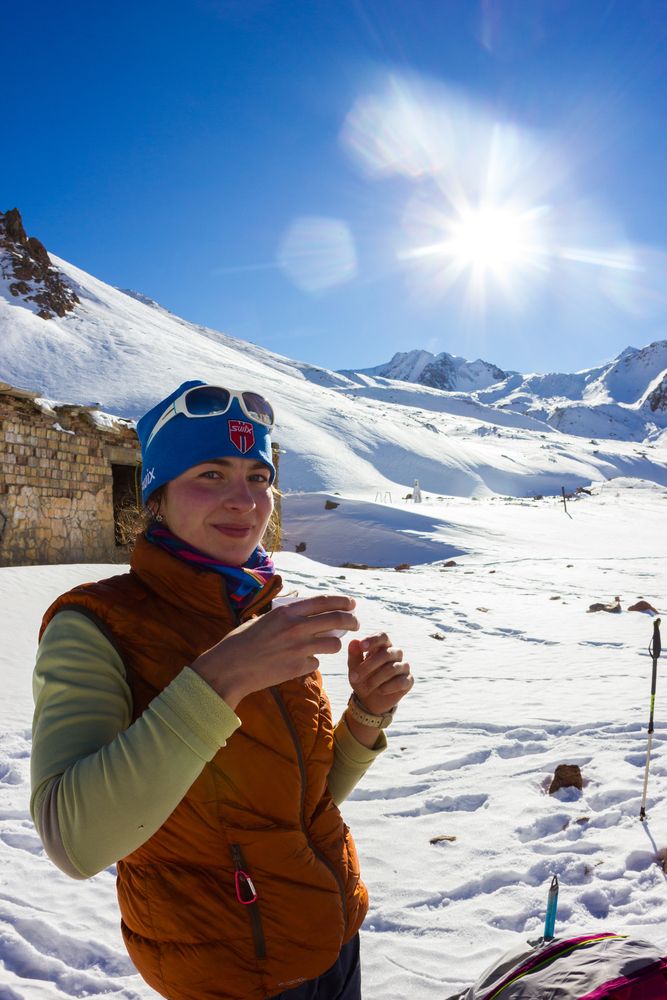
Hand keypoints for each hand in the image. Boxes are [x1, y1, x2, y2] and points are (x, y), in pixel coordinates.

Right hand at [191, 595, 358, 708]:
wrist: (231, 668)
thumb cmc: (242, 641)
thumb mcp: (265, 620)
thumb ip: (287, 616)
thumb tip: (309, 614)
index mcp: (287, 612)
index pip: (324, 601)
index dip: (342, 601)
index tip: (351, 604)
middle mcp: (297, 627)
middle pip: (337, 620)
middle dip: (351, 621)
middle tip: (355, 623)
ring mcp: (299, 648)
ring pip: (333, 643)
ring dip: (334, 643)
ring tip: (329, 644)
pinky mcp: (298, 667)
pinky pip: (316, 662)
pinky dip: (312, 662)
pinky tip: (299, 662)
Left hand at [348, 633, 413, 716]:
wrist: (369, 700)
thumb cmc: (362, 679)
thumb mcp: (354, 668)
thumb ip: (354, 655)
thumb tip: (354, 641)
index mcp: (382, 646)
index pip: (382, 636)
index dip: (373, 640)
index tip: (362, 646)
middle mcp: (395, 654)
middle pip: (386, 654)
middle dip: (369, 666)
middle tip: (355, 677)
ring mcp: (403, 667)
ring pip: (393, 668)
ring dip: (376, 678)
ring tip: (367, 686)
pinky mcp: (408, 680)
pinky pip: (401, 681)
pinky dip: (389, 687)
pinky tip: (381, 690)